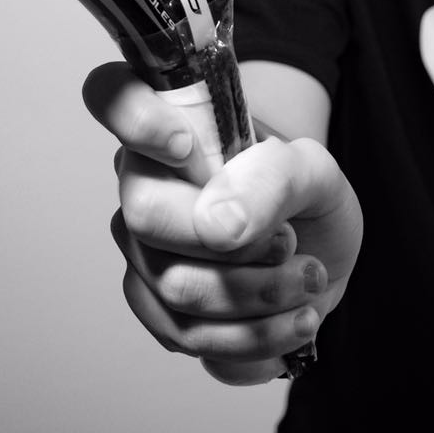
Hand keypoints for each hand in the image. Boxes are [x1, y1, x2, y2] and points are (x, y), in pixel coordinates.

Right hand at [83, 62, 362, 384]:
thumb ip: (272, 179)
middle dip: (235, 243)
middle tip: (289, 241)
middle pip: (144, 215)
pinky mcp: (157, 309)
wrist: (321, 251)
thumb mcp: (315, 171)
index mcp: (169, 126)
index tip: (187, 146)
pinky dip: (255, 337)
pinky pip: (188, 335)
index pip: (112, 94)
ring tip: (308, 278)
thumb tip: (217, 226)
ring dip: (259, 294)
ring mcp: (142, 251)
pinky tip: (296, 317)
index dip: (136, 118)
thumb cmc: (305, 195)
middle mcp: (141, 185)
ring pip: (175, 286)